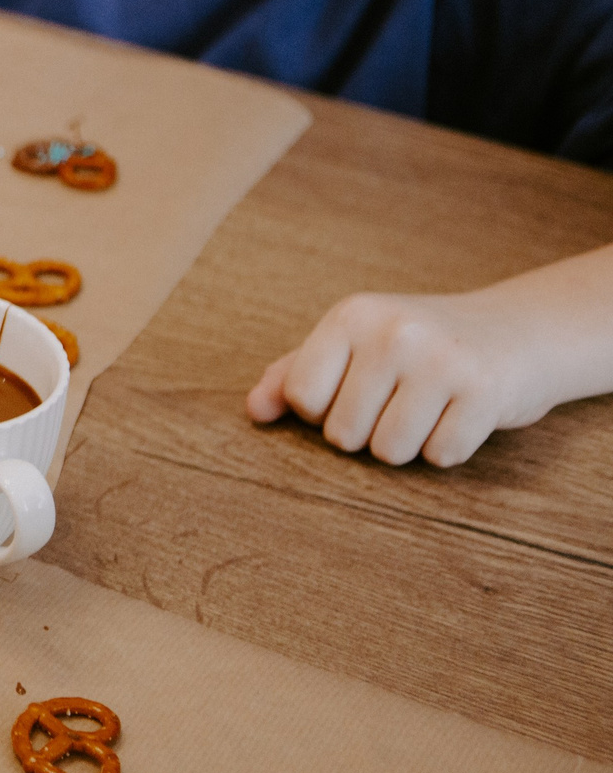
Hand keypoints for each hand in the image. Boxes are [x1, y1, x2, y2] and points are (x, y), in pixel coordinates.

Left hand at [246, 290, 551, 466]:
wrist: (519, 331)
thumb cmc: (418, 345)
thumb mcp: (352, 344)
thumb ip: (294, 374)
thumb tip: (253, 411)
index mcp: (351, 316)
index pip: (301, 398)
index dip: (323, 410)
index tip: (355, 390)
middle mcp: (394, 332)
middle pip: (342, 434)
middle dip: (367, 432)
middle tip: (400, 400)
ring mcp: (442, 360)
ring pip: (389, 452)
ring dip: (407, 445)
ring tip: (428, 408)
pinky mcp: (485, 392)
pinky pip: (440, 456)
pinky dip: (448, 447)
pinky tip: (460, 414)